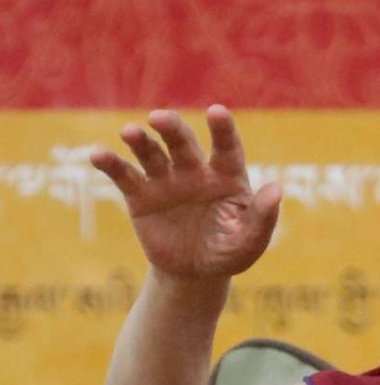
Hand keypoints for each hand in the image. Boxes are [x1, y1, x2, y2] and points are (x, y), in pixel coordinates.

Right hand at [91, 105, 280, 277]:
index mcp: (227, 176)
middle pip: (183, 144)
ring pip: (152, 154)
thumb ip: (263, 217)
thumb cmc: (229, 251)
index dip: (222, 129)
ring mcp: (166, 180)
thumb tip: (276, 188)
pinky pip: (125, 176)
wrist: (195, 273)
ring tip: (130, 132)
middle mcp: (195, 171)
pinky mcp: (140, 196)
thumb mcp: (250, 241)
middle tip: (159, 118)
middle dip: (172, 129)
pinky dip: (111, 164)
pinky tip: (98, 154)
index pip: (227, 148)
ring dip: (140, 141)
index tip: (217, 112)